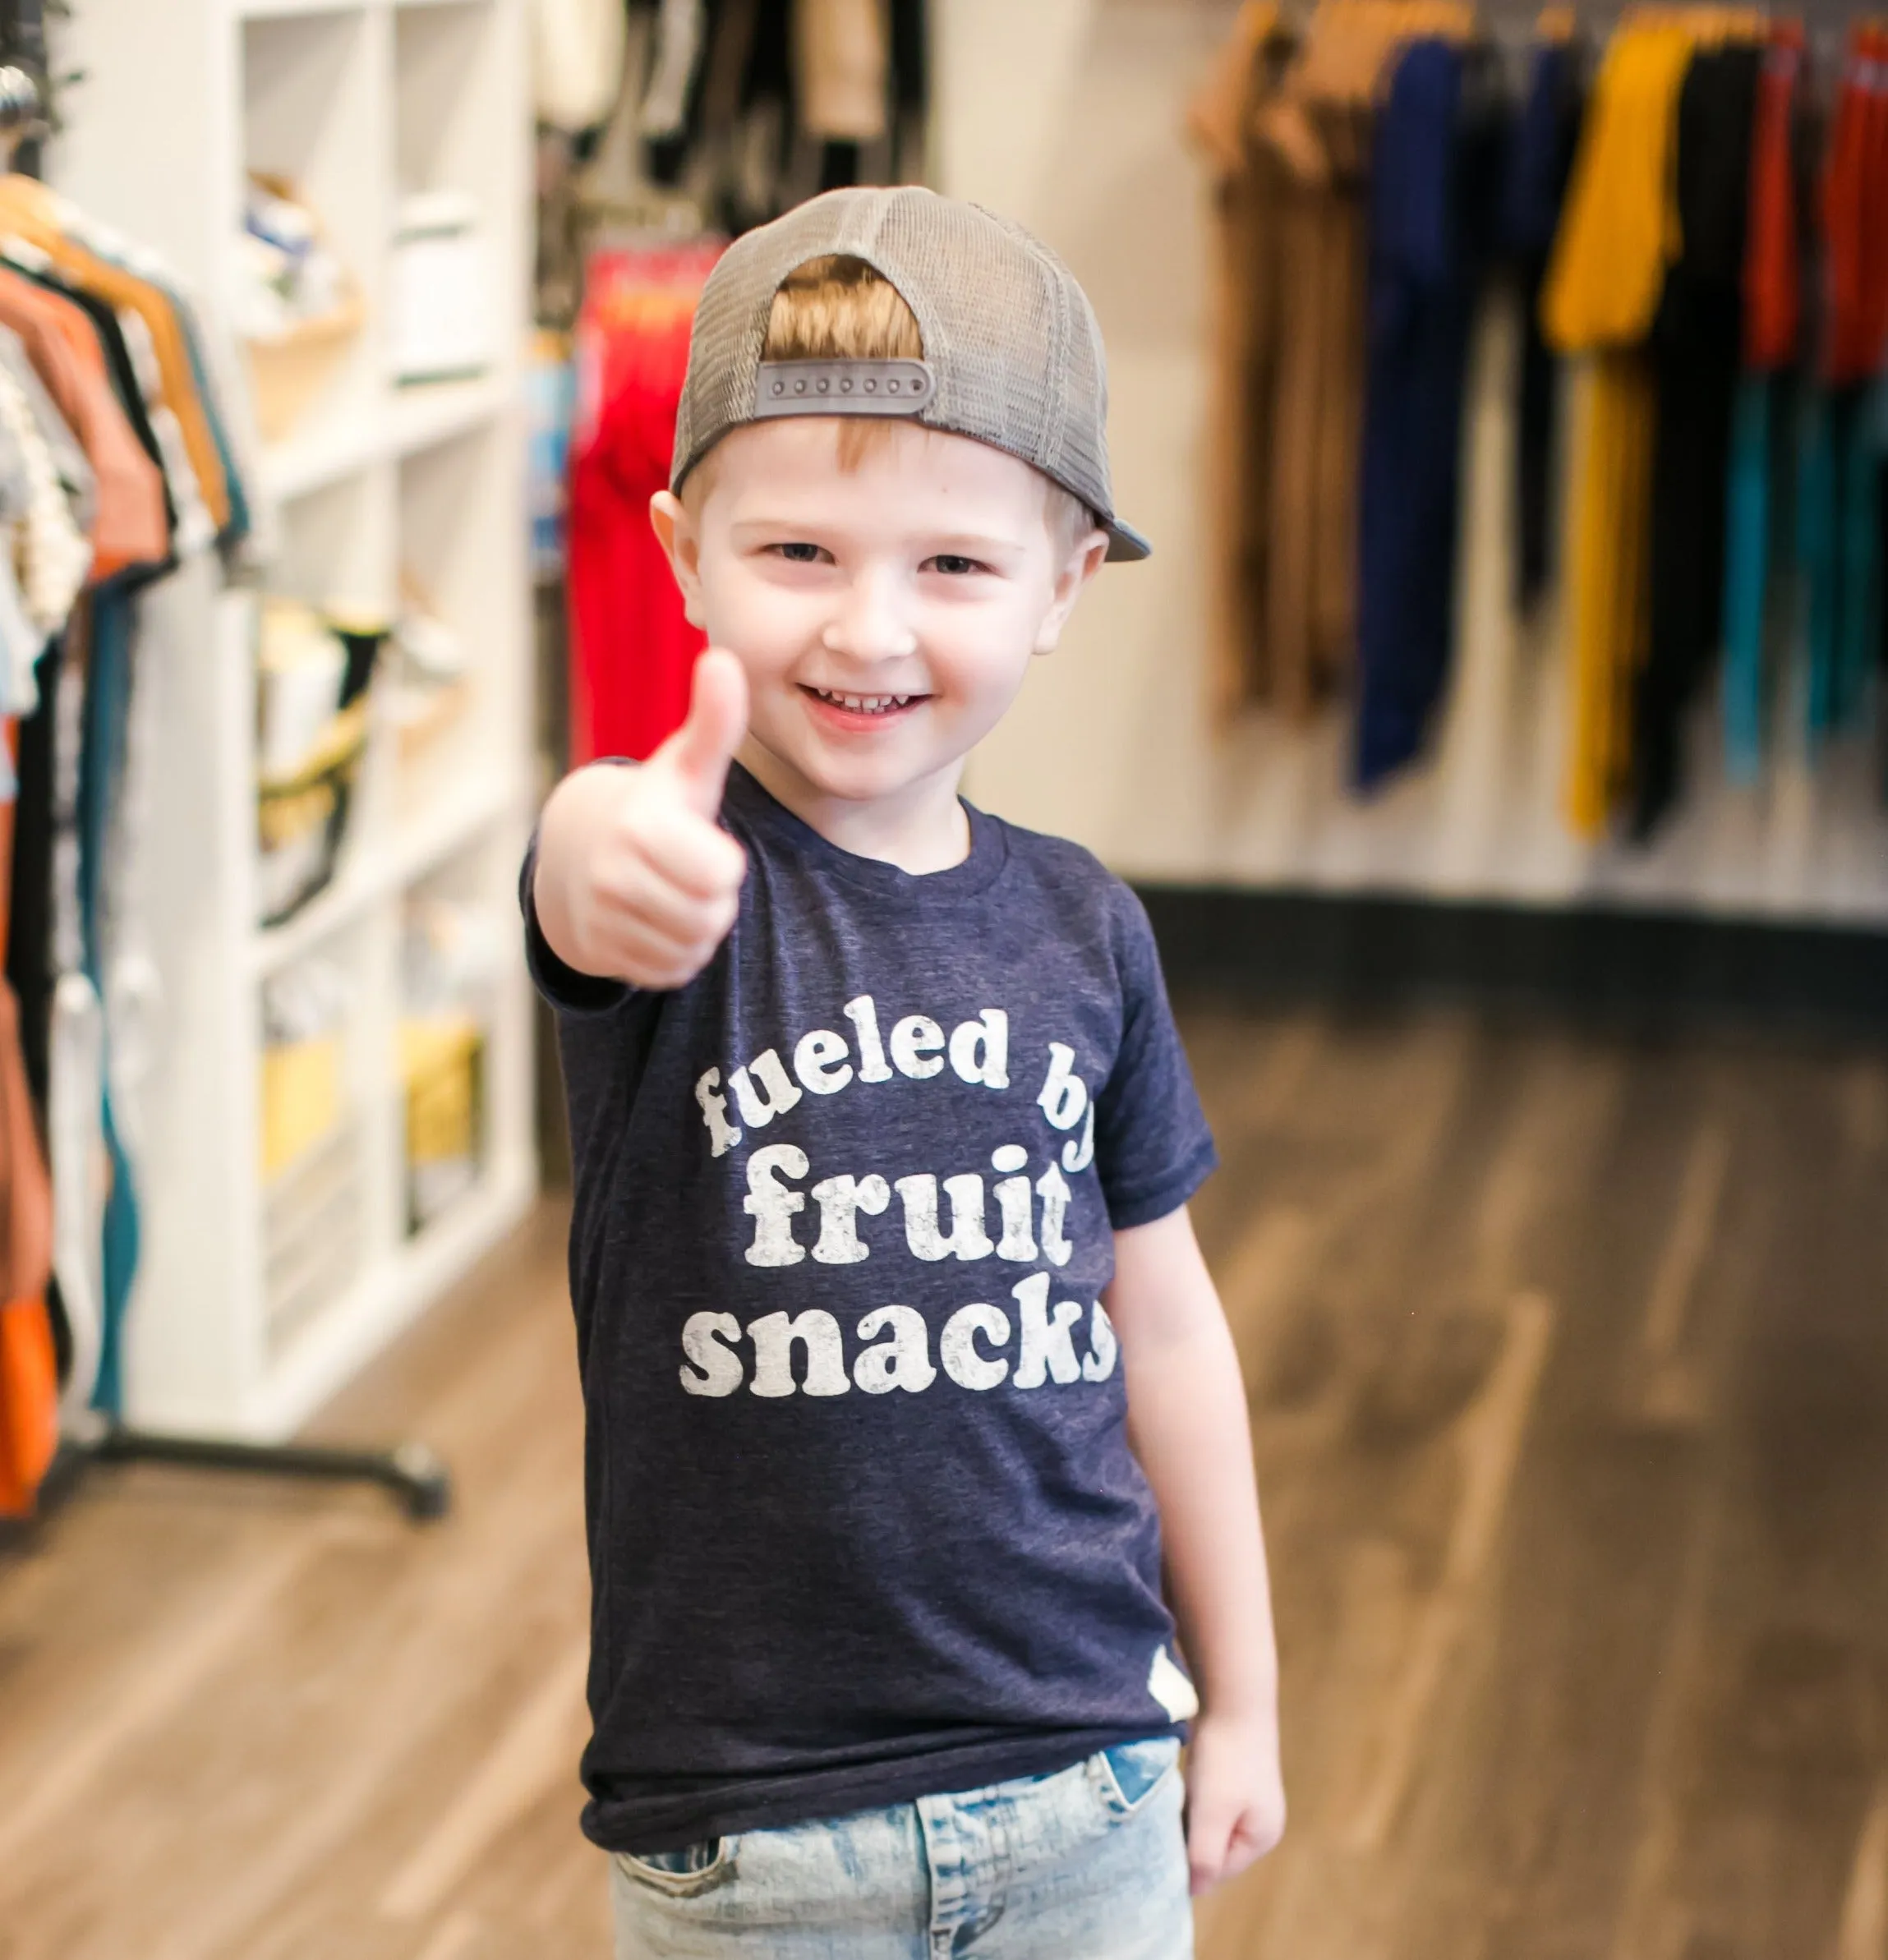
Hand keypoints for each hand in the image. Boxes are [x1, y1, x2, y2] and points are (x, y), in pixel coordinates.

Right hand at [536, 649, 749, 988]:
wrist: (578, 853)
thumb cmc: (653, 807)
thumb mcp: (685, 766)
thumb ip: (714, 722)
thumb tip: (725, 658)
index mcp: (640, 827)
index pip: (723, 875)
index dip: (723, 862)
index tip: (697, 841)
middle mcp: (613, 875)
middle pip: (713, 915)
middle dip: (713, 897)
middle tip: (687, 870)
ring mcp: (603, 919)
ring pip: (694, 946)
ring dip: (697, 926)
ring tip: (672, 892)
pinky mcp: (604, 957)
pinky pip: (673, 970)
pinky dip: (675, 953)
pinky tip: (656, 920)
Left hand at [1183, 1707, 1284, 1894]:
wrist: (1233, 1696)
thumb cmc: (1225, 1759)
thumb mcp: (1212, 1814)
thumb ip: (1204, 1857)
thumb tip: (1194, 1892)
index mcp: (1262, 1837)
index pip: (1219, 1871)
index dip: (1189, 1864)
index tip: (1162, 1848)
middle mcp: (1259, 1821)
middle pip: (1214, 1849)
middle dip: (1189, 1840)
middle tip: (1165, 1824)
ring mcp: (1248, 1797)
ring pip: (1208, 1824)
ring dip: (1188, 1817)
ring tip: (1172, 1801)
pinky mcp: (1234, 1775)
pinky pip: (1207, 1801)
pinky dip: (1192, 1797)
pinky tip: (1181, 1783)